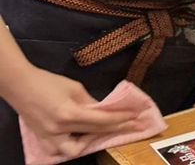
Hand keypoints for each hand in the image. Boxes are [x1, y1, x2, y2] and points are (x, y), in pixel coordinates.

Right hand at [8, 66, 141, 159]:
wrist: (21, 86)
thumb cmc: (48, 82)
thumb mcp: (75, 88)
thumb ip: (90, 102)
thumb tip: (105, 110)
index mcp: (68, 114)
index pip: (101, 121)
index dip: (120, 119)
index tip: (135, 116)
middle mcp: (59, 130)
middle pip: (93, 134)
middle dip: (114, 129)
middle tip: (130, 124)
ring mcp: (49, 138)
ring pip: (74, 151)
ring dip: (90, 143)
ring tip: (102, 132)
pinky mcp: (42, 140)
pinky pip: (60, 151)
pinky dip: (72, 146)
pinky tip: (81, 138)